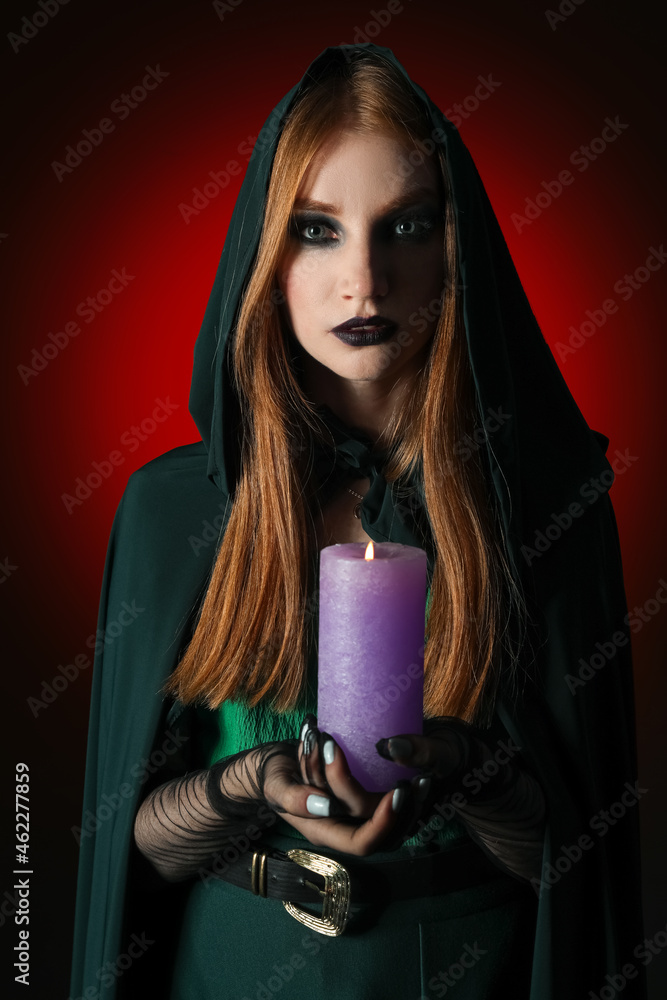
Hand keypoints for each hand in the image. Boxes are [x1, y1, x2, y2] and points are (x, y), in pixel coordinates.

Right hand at [258, 719, 408, 855]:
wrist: (275, 765)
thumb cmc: (274, 776)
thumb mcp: (276, 786)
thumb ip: (295, 799)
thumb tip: (325, 806)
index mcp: (324, 831)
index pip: (362, 842)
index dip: (382, 823)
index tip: (395, 793)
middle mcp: (344, 826)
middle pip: (384, 833)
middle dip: (403, 809)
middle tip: (417, 781)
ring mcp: (354, 812)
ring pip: (391, 819)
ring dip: (410, 801)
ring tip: (423, 777)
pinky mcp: (361, 796)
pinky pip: (387, 801)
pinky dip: (403, 789)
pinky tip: (417, 771)